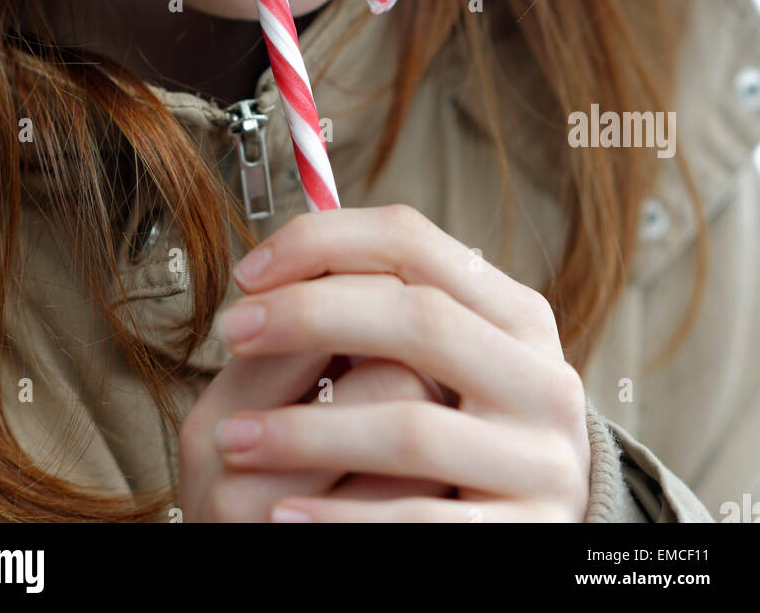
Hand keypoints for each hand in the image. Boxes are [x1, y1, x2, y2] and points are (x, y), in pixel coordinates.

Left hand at [213, 204, 591, 522]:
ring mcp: (540, 463)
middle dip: (309, 316)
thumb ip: (385, 310)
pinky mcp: (522, 534)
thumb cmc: (465, 435)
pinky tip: (287, 515)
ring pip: (411, 427)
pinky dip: (342, 517)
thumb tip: (273, 270)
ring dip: (307, 432)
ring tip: (238, 439)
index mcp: (517, 317)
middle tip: (234, 332)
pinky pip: (418, 521)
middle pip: (418, 319)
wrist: (531, 531)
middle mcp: (543, 381)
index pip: (414, 243)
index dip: (323, 243)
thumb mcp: (447, 362)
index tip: (249, 272)